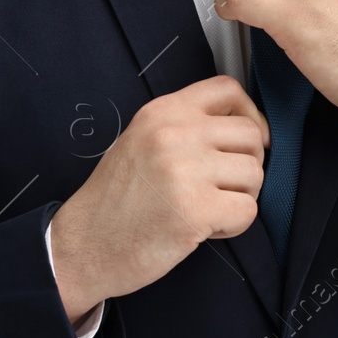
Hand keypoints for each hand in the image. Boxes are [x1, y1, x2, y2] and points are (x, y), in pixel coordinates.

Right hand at [49, 76, 268, 323]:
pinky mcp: (195, 210)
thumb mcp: (142, 142)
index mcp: (162, 112)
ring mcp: (185, 170)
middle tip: (221, 188)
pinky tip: (204, 229)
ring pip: (254, 173)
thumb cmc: (116, 200)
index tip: (246, 143)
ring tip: (208, 209)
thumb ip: (184, 127)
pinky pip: (248, 210)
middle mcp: (173, 133)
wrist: (83, 247)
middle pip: (250, 134)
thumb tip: (245, 129)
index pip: (228, 89)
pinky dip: (234, 225)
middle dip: (247, 165)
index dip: (250, 115)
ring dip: (241, 197)